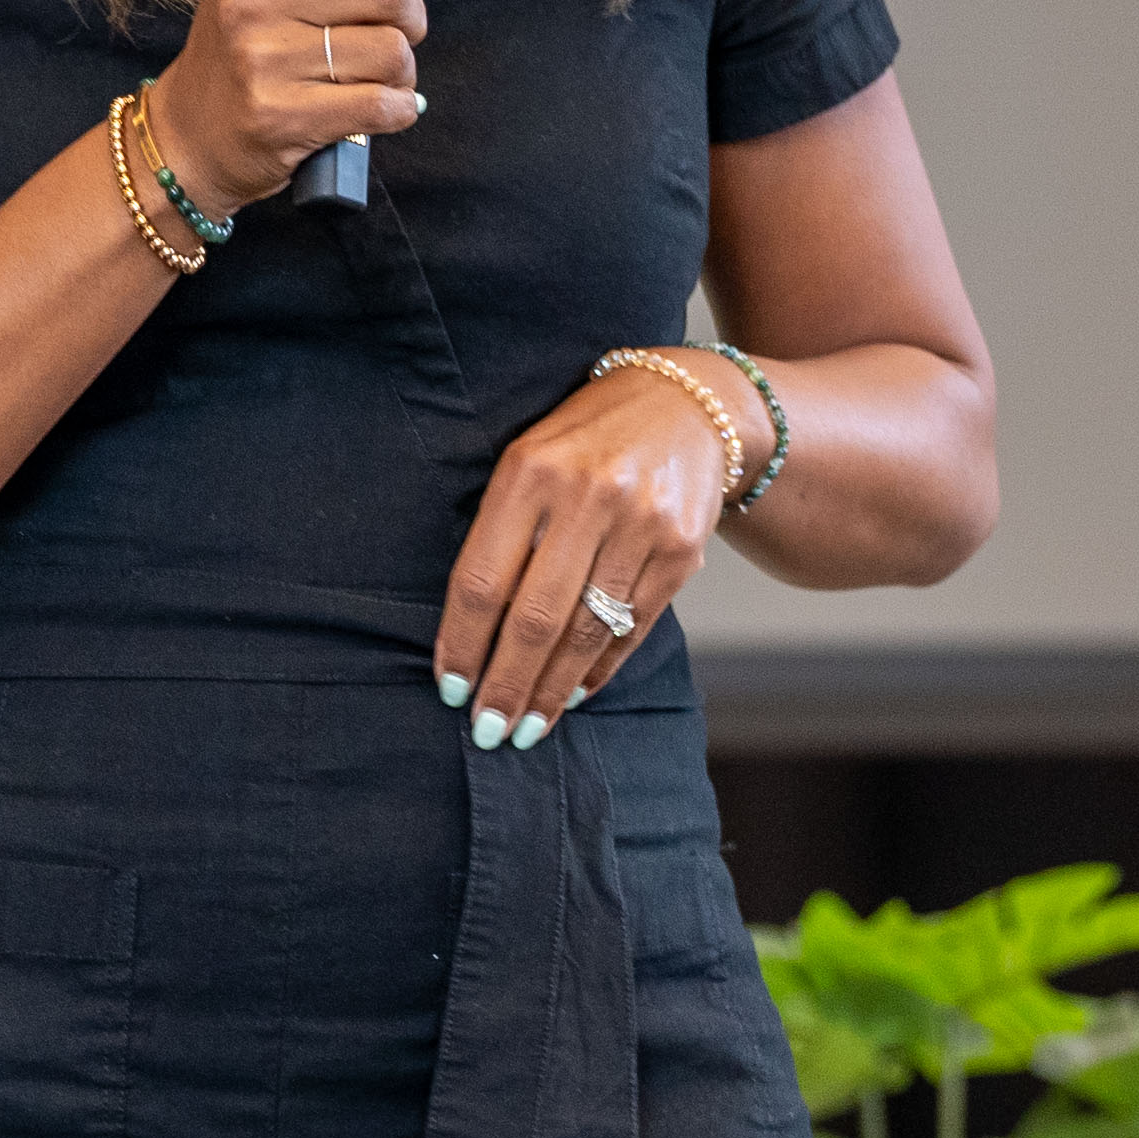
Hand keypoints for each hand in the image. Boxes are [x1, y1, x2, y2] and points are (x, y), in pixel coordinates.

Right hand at [147, 0, 479, 208]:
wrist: (188, 137)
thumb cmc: (246, 56)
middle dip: (412, 17)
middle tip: (394, 34)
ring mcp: (263, 59)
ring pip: (391, 51)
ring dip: (403, 71)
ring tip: (376, 77)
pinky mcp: (281, 116)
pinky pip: (383, 105)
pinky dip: (398, 109)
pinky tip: (377, 108)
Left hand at [440, 356, 731, 745]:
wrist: (688, 406)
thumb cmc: (588, 438)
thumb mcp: (529, 457)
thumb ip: (501, 528)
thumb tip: (470, 631)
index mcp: (531, 471)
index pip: (483, 579)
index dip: (462, 643)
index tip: (450, 688)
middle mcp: (588, 497)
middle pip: (534, 618)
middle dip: (506, 685)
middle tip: (489, 731)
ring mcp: (642, 524)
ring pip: (586, 632)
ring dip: (551, 691)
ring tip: (528, 728)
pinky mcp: (682, 550)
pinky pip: (633, 627)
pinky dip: (599, 669)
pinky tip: (574, 694)